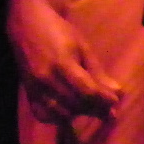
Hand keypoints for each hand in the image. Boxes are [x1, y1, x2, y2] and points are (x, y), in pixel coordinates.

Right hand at [9, 0, 121, 124]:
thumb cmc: (59, 31)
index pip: (86, 90)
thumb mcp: (82, 46)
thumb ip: (97, 71)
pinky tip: (70, 112)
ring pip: (61, 112)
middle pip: (75, 103)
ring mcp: (35, 88)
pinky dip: (58, 117)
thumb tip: (117, 92)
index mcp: (63, 64)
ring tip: (93, 109)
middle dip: (95, 109)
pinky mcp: (28, 93)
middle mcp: (46, 80)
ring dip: (79, 113)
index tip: (115, 102)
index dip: (103, 99)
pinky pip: (43, 114)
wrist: (27, 26)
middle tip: (110, 111)